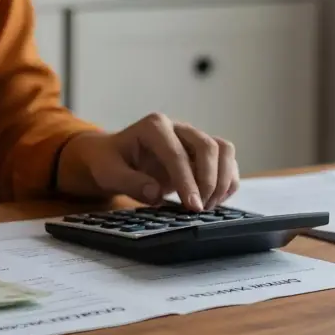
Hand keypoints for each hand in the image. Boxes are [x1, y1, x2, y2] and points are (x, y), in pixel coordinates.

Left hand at [57, 113, 240, 210]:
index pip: (177, 153)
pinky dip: (227, 182)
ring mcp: (193, 138)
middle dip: (209, 180)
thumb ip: (129, 182)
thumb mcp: (108, 172)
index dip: (187, 181)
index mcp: (154, 126)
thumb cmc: (110, 162)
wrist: (113, 156)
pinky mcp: (202, 152)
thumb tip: (155, 193)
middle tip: (199, 208)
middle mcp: (178, 127)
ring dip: (222, 180)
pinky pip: (227, 162)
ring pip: (224, 150)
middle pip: (208, 146)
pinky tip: (214, 201)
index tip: (192, 206)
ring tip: (208, 206)